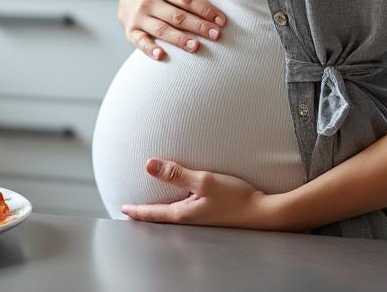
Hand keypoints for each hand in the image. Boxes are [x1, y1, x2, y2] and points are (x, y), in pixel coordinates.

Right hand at [117, 0, 226, 60]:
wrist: (126, 0)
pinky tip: (161, 55)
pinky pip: (140, 42)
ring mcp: (139, 18)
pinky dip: (149, 49)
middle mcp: (149, 2)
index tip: (221, 20)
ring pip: (162, 30)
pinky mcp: (131, 32)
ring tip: (196, 46)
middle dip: (198, 26)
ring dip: (179, 39)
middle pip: (177, 16)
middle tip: (216, 35)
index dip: (205, 9)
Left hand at [119, 158, 289, 230]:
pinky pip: (186, 213)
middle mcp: (189, 221)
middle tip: (131, 213)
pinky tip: (180, 203)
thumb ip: (175, 173)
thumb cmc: (235, 198)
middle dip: (145, 216)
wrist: (263, 213)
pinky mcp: (211, 217)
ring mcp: (201, 221)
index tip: (123, 209)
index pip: (152, 213)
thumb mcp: (203, 180)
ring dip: (160, 213)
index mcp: (182, 214)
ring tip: (150, 209)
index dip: (136, 211)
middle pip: (160, 219)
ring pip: (173, 217)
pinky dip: (175, 209)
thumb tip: (149, 165)